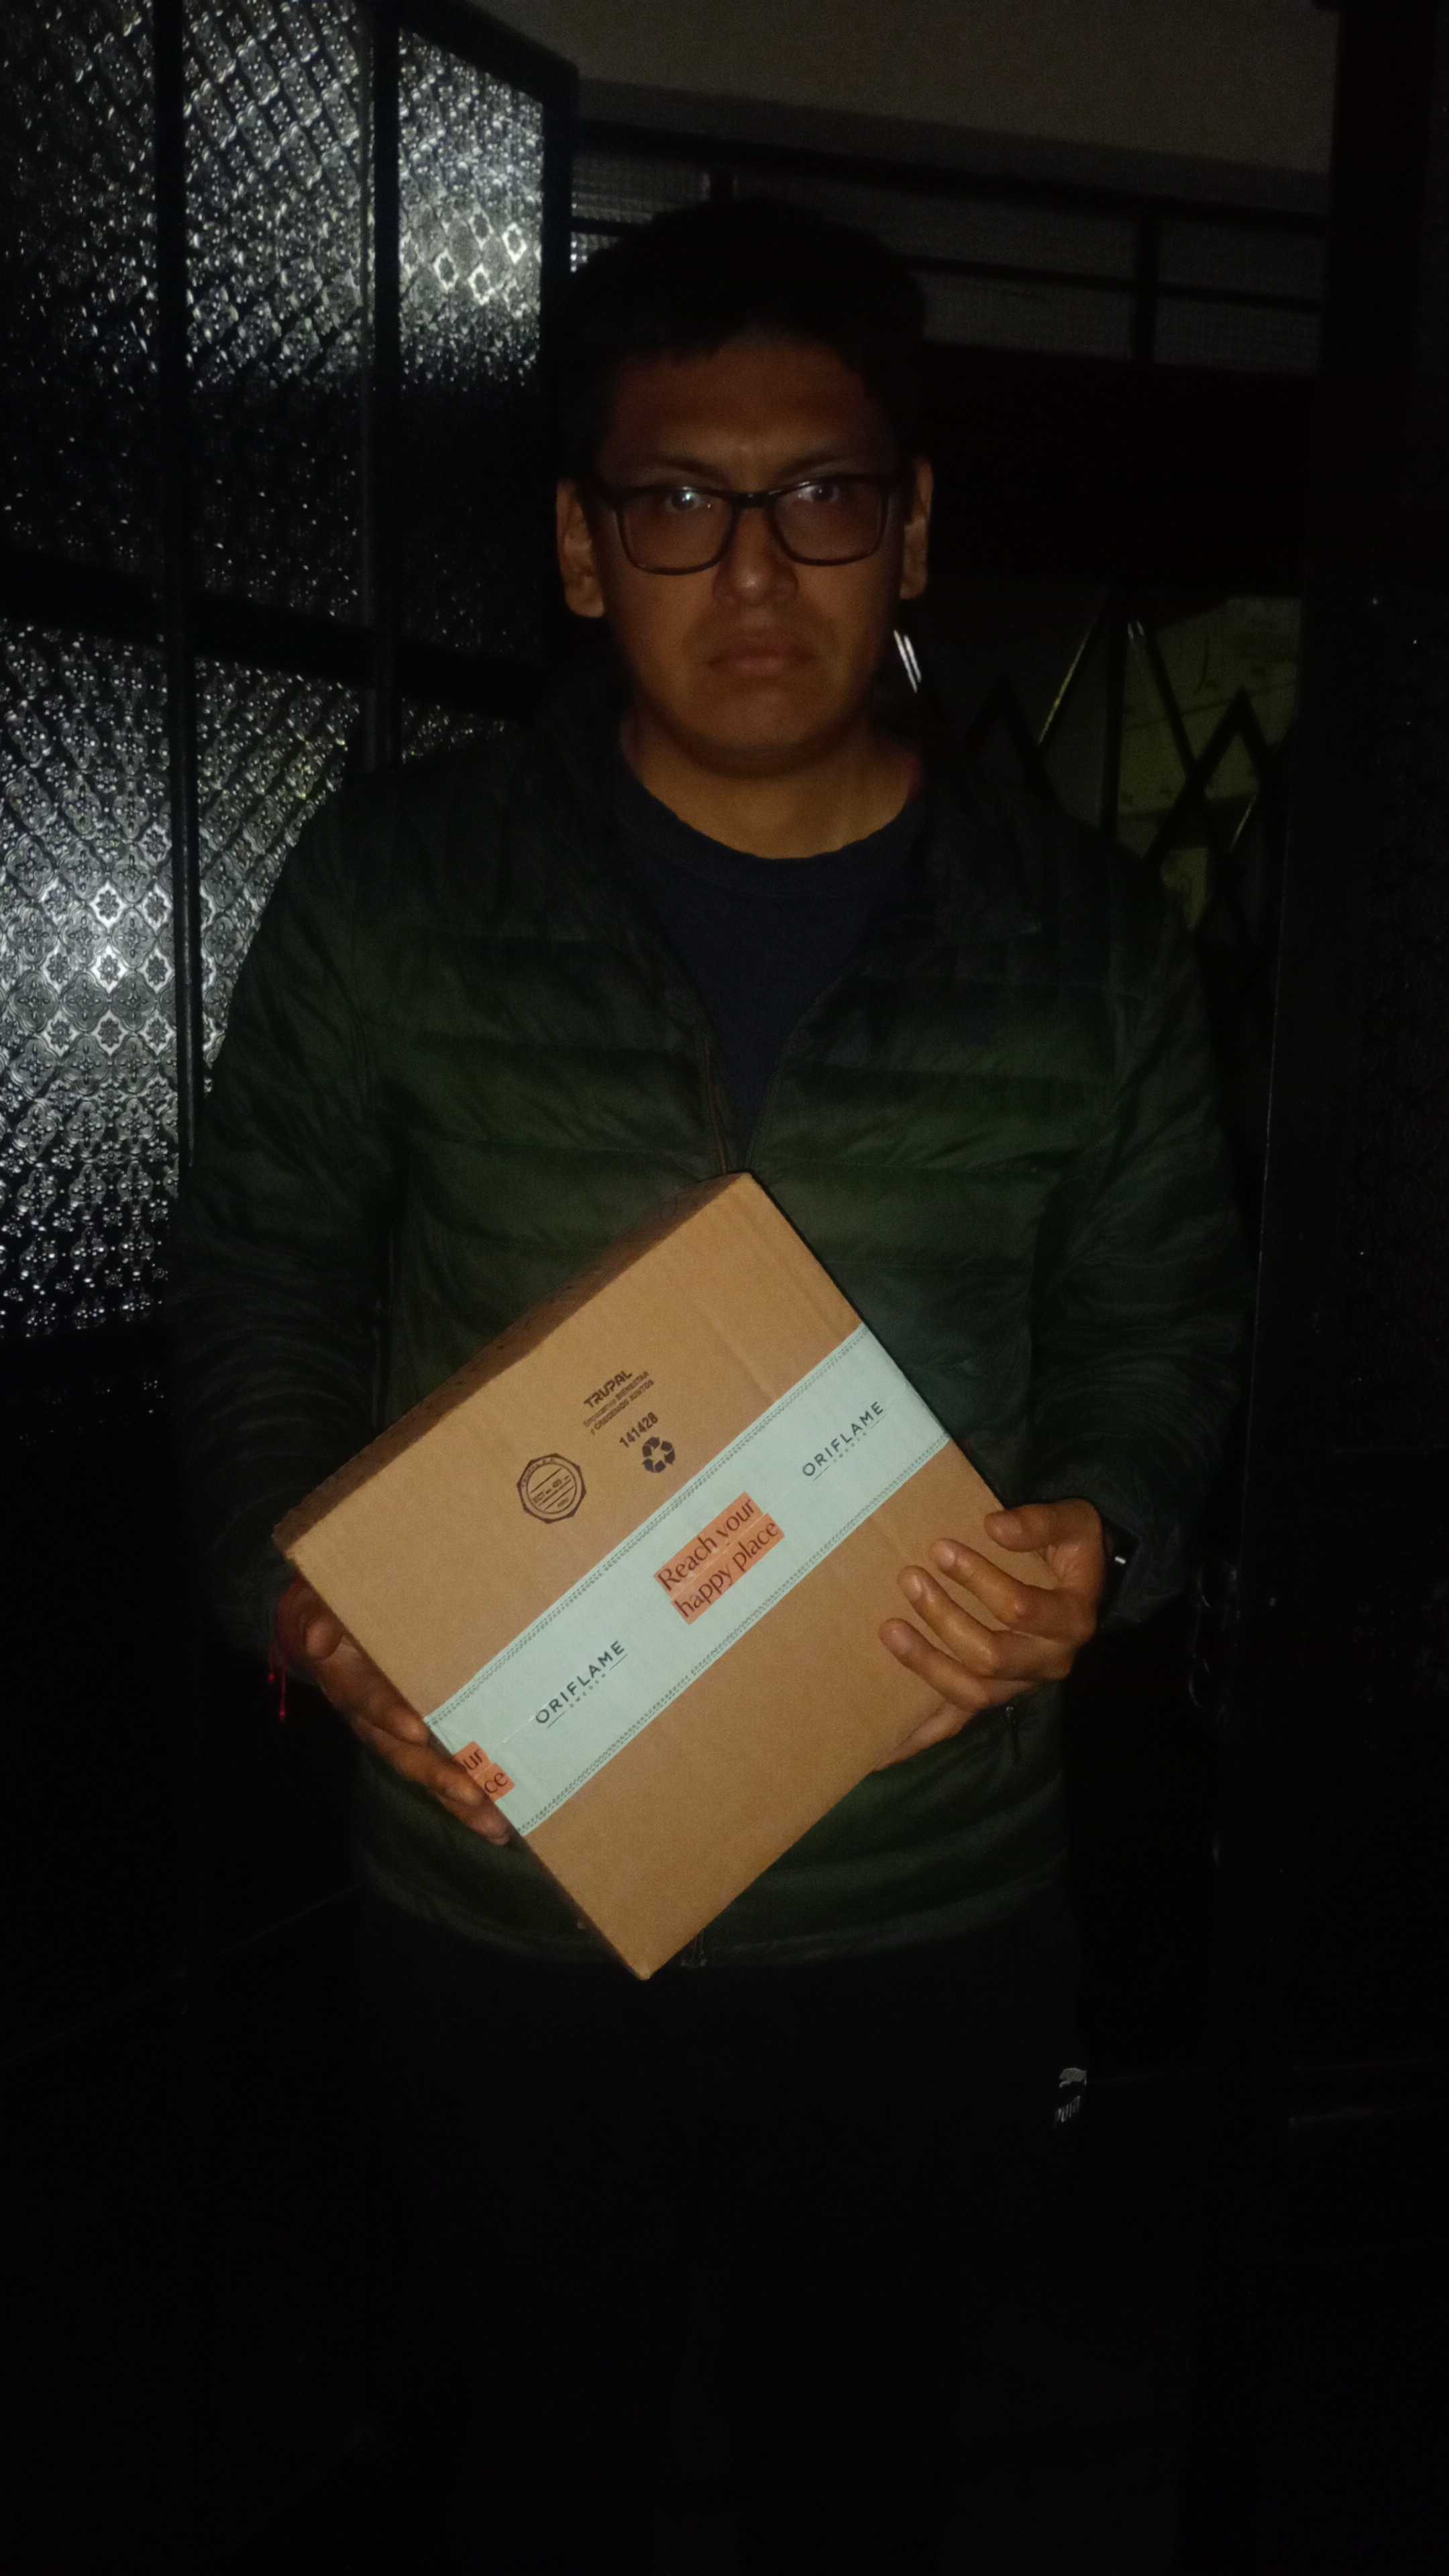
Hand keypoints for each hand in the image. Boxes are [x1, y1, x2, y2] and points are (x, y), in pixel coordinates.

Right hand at [274, 1575, 508, 1842]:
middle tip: (473, 1796)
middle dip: (437, 1775)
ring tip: (496, 1823)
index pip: (365, 1697)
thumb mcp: (315, 1607)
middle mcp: (368, 1716)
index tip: (415, 1729)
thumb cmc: (327, 1611)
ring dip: (457, 1797)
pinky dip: (464, 1795)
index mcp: (345, 1679)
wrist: (318, 1627)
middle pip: (400, 1751)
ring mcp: (390, 1732)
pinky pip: (436, 1768)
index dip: (387, 1713)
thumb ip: (317, 1619)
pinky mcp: (411, 1738)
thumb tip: (317, 1635)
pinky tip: (500, 1816)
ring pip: (422, 1769)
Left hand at [875, 1500, 1106, 1766]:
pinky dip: (919, 1738)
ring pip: (972, 1693)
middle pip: (991, 1656)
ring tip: (890, 1628)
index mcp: (1070, 1621)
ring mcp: (1019, 1684)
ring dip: (927, 1663)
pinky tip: (879, 1749)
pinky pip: (956, 1723)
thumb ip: (1041, 1522)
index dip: (977, 1579)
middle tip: (909, 1578)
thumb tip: (993, 1526)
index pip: (1019, 1608)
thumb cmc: (1072, 1549)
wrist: (1082, 1583)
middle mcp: (1049, 1662)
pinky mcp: (994, 1695)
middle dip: (944, 1618)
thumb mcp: (1075, 1522)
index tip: (939, 1548)